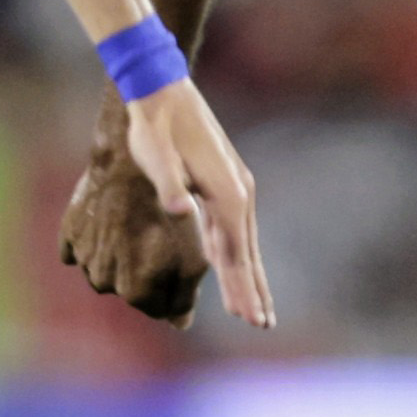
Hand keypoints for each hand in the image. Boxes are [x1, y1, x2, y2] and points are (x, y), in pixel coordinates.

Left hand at [60, 83, 274, 329]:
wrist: (161, 91)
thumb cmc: (153, 127)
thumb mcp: (155, 155)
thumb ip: (168, 184)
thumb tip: (180, 210)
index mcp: (226, 193)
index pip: (236, 253)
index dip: (243, 288)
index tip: (251, 318)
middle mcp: (238, 193)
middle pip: (247, 252)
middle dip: (254, 290)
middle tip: (263, 325)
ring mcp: (234, 186)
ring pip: (242, 242)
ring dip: (247, 275)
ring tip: (254, 307)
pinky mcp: (223, 182)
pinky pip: (231, 228)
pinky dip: (234, 252)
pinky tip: (231, 266)